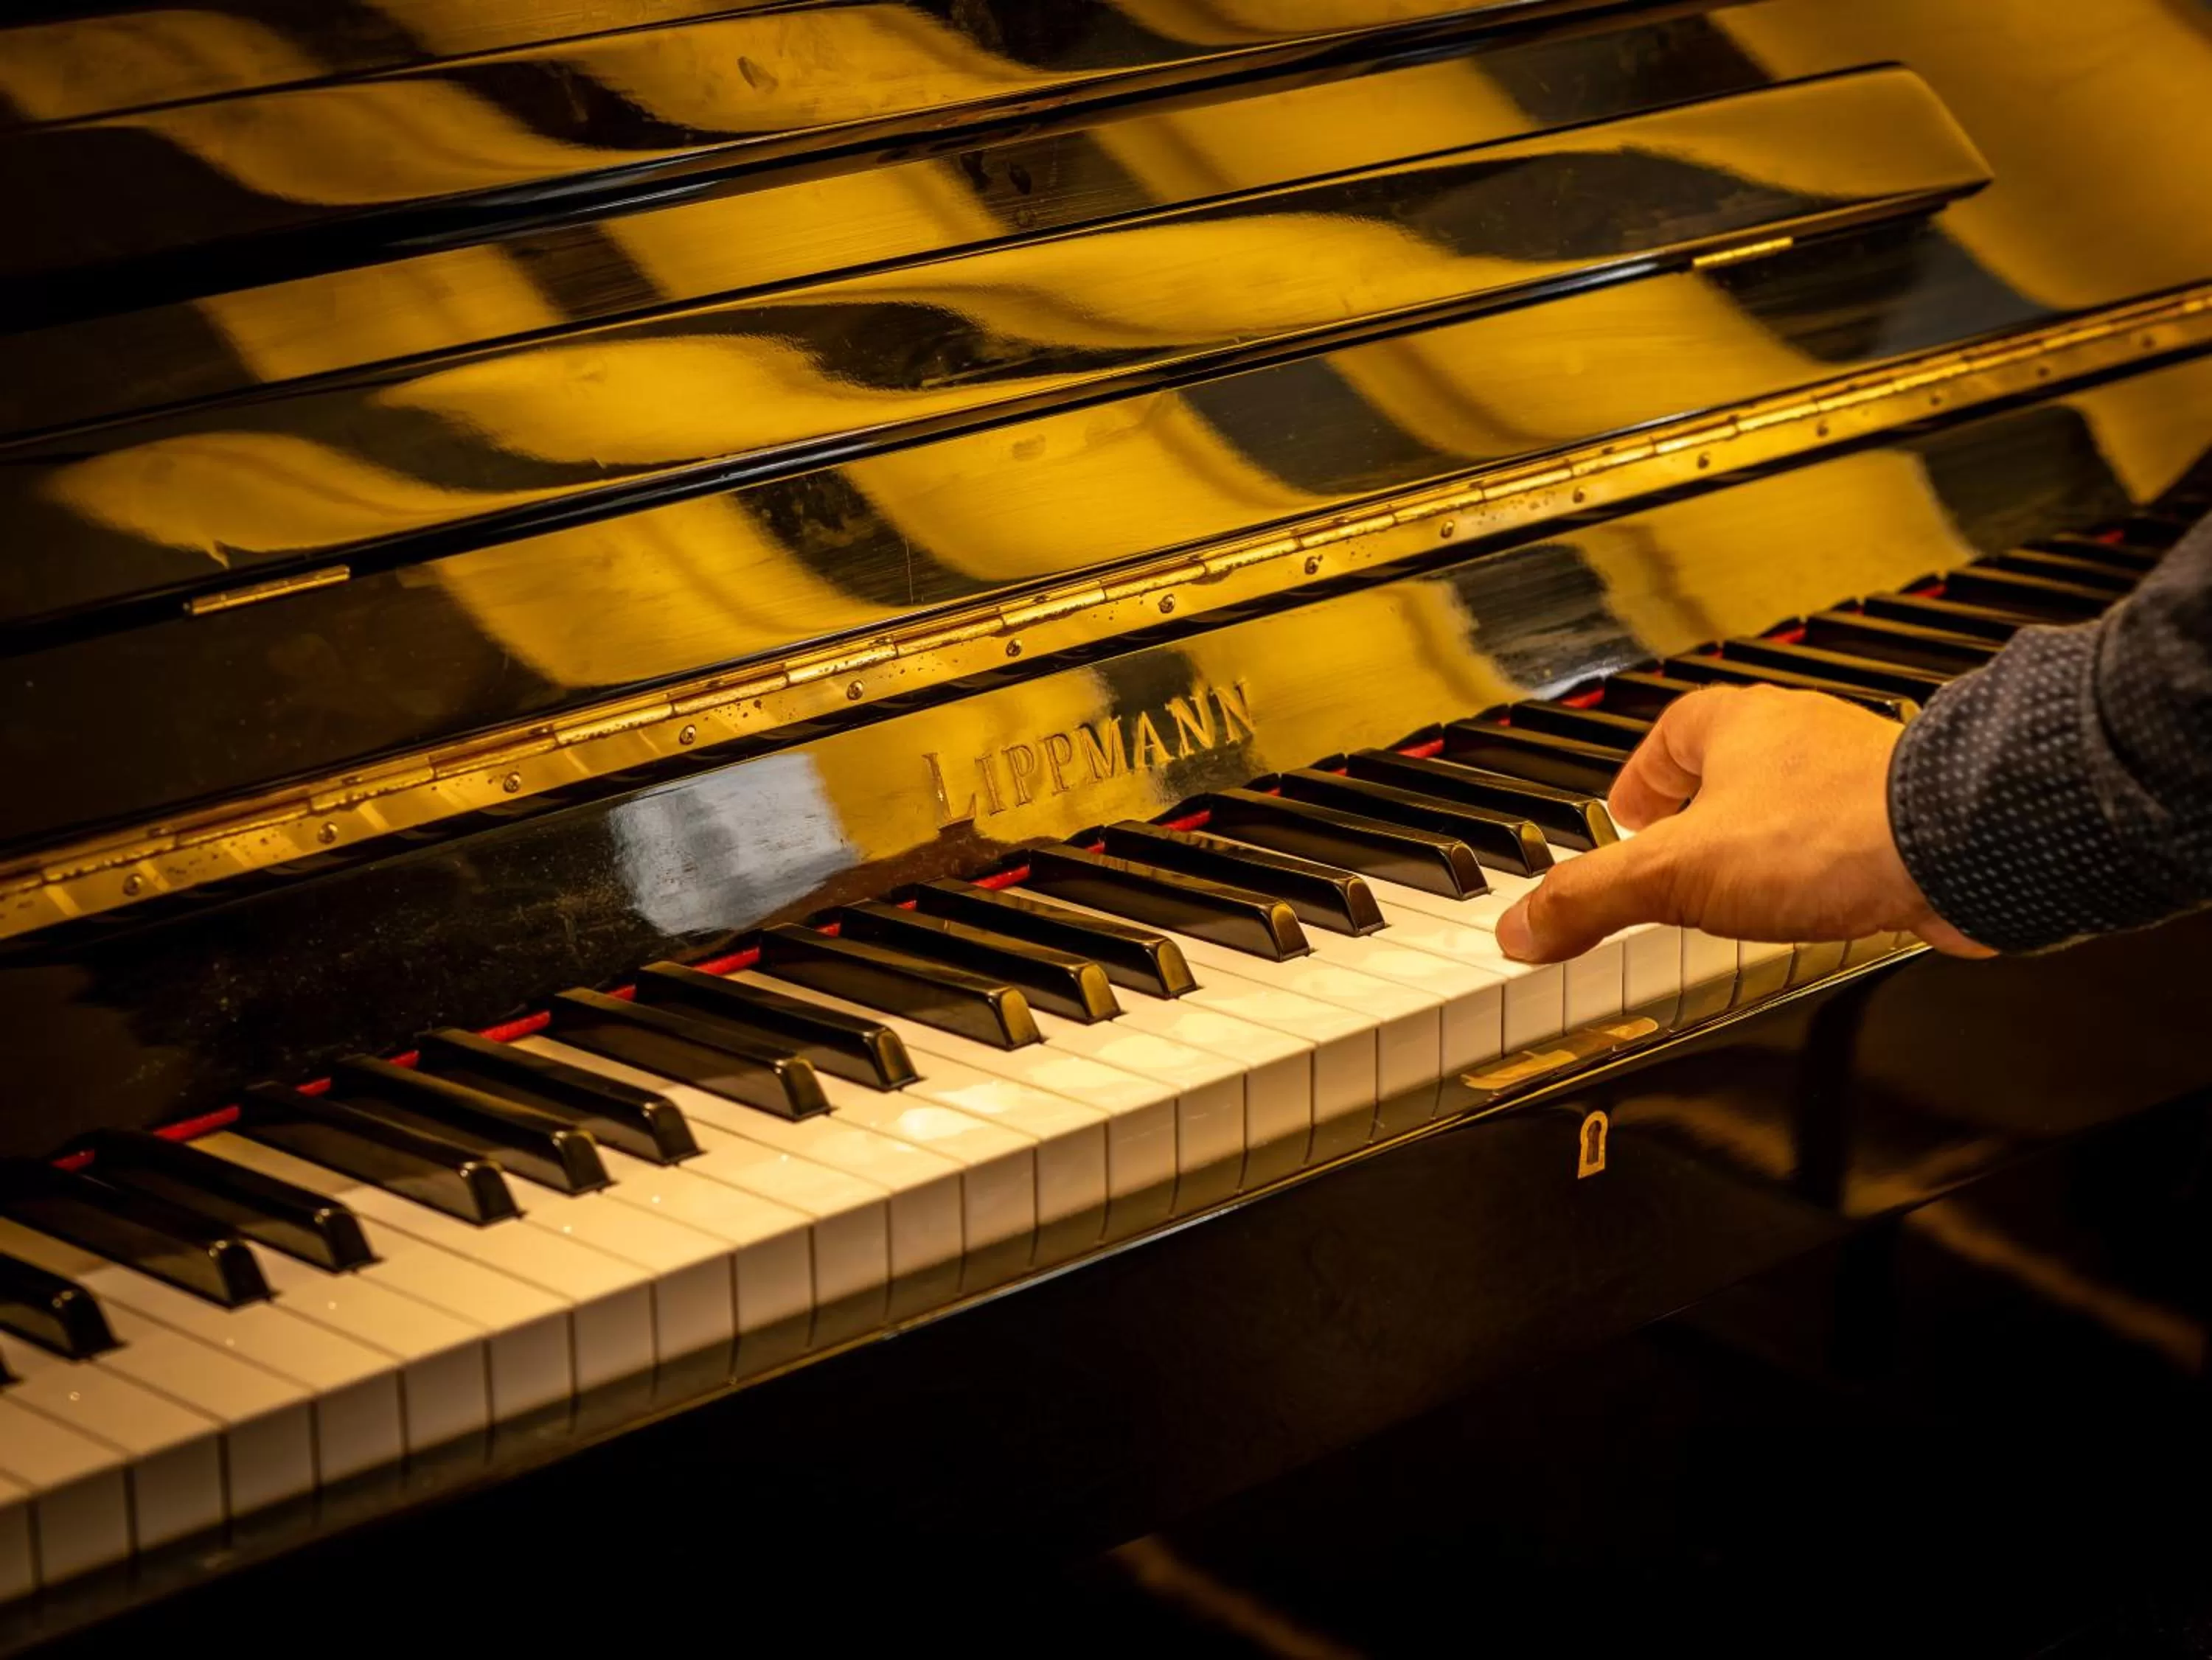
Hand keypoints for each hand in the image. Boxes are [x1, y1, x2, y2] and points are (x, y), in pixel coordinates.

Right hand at [1493, 685, 1991, 962]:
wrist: (1961, 846)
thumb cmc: (1829, 833)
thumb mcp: (1674, 875)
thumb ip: (1590, 900)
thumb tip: (1522, 927)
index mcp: (1731, 724)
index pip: (1665, 738)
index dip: (1637, 783)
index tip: (1623, 821)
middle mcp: (1795, 736)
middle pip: (1725, 769)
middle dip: (1694, 818)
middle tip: (1670, 863)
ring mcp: (1856, 774)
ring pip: (1786, 803)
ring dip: (1757, 844)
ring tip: (1735, 894)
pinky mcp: (1902, 819)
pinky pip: (1840, 838)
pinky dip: (1816, 870)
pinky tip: (1811, 908)